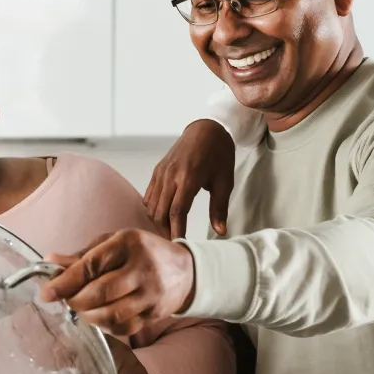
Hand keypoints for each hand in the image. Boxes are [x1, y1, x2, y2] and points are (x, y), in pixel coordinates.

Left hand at [38, 229, 194, 335]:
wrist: (185, 271)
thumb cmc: (141, 253)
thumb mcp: (114, 244)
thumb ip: (82, 256)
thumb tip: (49, 262)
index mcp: (127, 244)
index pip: (91, 265)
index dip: (65, 282)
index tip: (46, 293)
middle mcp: (141, 268)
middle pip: (99, 293)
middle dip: (75, 301)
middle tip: (67, 301)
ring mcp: (150, 294)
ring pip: (110, 314)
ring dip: (88, 316)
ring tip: (82, 309)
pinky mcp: (155, 314)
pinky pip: (122, 328)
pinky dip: (104, 326)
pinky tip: (100, 317)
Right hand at [144, 120, 236, 238]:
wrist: (207, 128)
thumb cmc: (219, 154)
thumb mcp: (225, 181)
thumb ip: (220, 208)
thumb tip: (221, 231)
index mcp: (188, 178)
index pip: (176, 212)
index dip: (177, 231)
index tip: (180, 246)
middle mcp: (170, 176)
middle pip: (160, 213)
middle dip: (166, 231)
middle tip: (175, 244)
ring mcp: (161, 173)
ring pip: (151, 206)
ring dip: (158, 222)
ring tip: (169, 233)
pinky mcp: (157, 171)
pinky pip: (149, 196)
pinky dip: (153, 209)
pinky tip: (163, 216)